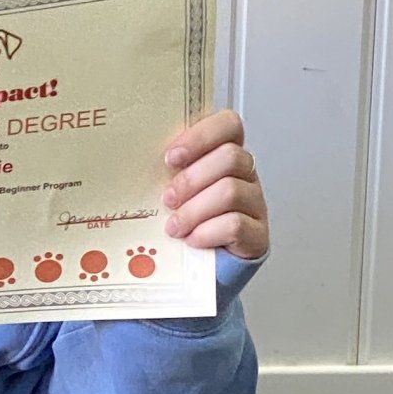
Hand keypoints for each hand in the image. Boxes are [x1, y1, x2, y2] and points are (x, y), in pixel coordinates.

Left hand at [162, 108, 269, 258]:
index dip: (201, 136)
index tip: (171, 157)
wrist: (201, 268)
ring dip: (195, 210)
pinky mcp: (257, 235)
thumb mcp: (174, 191)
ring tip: (174, 227)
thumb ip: (168, 172)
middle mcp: (245, 174)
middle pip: (231, 157)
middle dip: (192, 179)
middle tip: (168, 199)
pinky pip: (236, 224)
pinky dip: (207, 232)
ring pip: (231, 191)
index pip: (228, 124)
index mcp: (225, 155)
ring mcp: (255, 204)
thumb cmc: (185, 223)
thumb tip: (135, 160)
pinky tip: (192, 240)